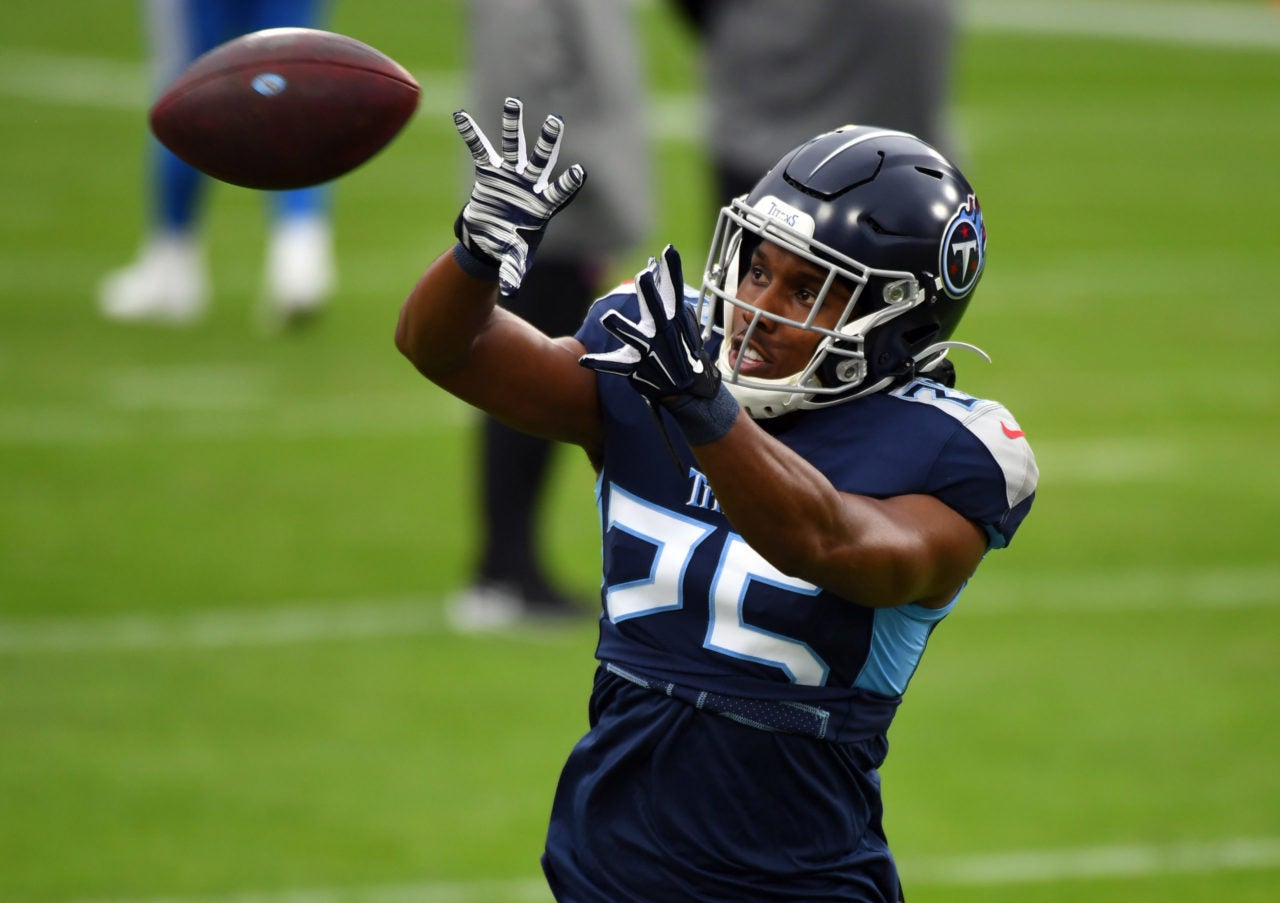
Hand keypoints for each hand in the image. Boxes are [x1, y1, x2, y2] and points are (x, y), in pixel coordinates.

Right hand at [453, 97, 586, 295]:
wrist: (493, 242)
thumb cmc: (510, 251)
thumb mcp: (513, 262)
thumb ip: (512, 271)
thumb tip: (511, 289)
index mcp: (541, 207)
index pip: (559, 194)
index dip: (568, 184)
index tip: (580, 172)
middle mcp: (528, 186)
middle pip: (539, 161)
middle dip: (547, 143)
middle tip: (556, 121)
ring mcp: (509, 177)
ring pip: (513, 147)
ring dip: (511, 126)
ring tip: (512, 102)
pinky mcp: (489, 173)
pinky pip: (479, 150)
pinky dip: (470, 135)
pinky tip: (461, 116)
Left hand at [580, 245, 719, 404]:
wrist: (688, 390)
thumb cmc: (684, 350)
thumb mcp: (684, 325)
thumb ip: (669, 300)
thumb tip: (655, 270)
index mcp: (675, 320)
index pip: (674, 291)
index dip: (672, 270)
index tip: (669, 250)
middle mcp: (663, 334)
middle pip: (656, 310)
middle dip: (650, 294)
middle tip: (643, 276)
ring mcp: (649, 352)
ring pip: (634, 337)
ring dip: (622, 328)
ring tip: (608, 317)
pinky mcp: (635, 368)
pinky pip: (615, 365)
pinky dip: (600, 363)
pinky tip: (583, 359)